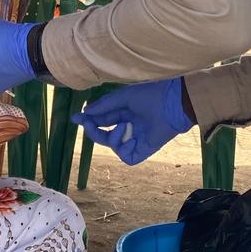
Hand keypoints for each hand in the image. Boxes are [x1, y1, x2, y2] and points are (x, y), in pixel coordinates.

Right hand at [72, 79, 193, 164]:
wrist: (174, 102)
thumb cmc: (152, 95)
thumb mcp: (124, 97)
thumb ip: (105, 105)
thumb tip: (86, 111)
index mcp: (125, 112)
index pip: (103, 119)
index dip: (89, 119)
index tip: (76, 118)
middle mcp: (130, 127)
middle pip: (105, 134)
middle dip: (94, 130)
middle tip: (88, 124)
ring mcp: (137, 139)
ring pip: (114, 145)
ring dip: (112, 137)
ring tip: (123, 125)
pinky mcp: (145, 150)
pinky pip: (127, 156)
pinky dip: (123, 148)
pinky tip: (129, 136)